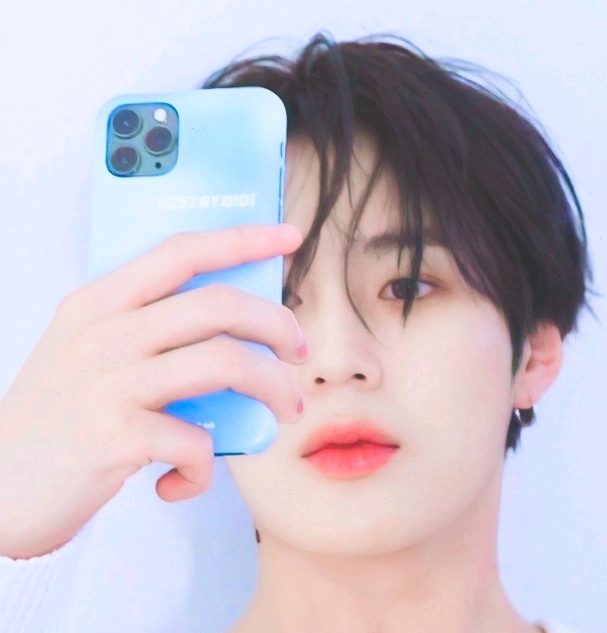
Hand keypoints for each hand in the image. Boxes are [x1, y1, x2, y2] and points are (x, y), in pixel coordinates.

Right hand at [0, 223, 306, 558]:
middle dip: (278, 325)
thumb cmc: (56, 418)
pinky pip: (195, 443)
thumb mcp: (91, 355)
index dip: (241, 239)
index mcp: (99, 303)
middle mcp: (104, 334)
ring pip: (223, 363)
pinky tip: (186, 477)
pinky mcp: (113, 438)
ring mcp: (108, 384)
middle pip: (218, 305)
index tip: (287, 238)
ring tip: (283, 411)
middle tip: (298, 353)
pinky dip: (205, 467)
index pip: (182, 251)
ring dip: (272, 388)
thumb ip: (152, 335)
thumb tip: (236, 336)